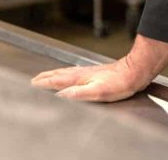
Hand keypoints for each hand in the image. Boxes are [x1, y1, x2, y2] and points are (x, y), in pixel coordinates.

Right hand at [30, 35, 167, 101]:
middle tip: (33, 80)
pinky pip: (73, 73)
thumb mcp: (97, 92)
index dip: (42, 83)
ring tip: (45, 77)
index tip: (30, 84)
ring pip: (65, 72)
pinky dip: (64, 75)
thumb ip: (77, 93)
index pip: (55, 80)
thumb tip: (59, 95)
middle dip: (44, 77)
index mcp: (79, 78)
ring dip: (53, 75)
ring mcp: (89, 72)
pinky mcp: (96, 73)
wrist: (136, 71)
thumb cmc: (120, 82)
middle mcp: (81, 73)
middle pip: (58, 74)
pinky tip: (69, 77)